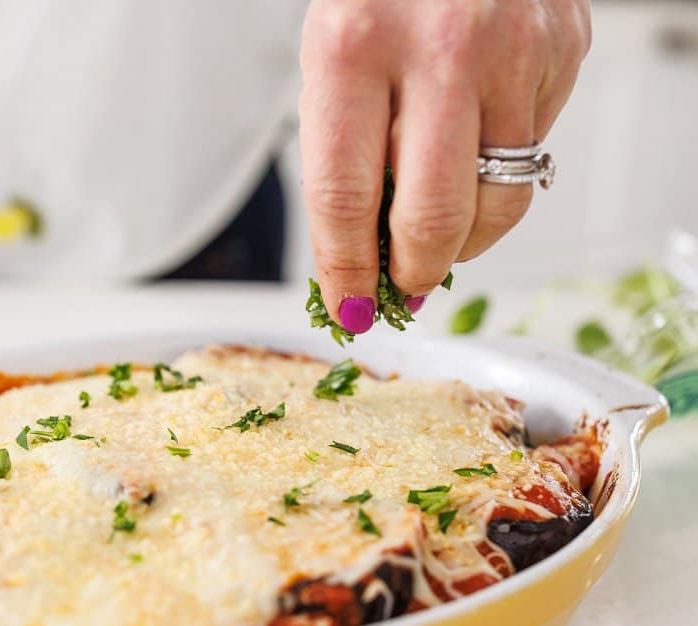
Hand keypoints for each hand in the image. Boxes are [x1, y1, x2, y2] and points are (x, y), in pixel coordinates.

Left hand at [299, 0, 589, 332]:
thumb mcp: (330, 59)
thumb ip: (344, 152)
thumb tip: (361, 257)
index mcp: (352, 47)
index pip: (345, 198)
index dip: (346, 271)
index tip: (350, 307)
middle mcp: (439, 47)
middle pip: (432, 214)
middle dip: (414, 272)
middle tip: (404, 289)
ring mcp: (513, 47)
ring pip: (499, 199)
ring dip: (465, 241)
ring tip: (439, 238)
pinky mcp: (564, 48)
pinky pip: (533, 151)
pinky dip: (499, 172)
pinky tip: (474, 148)